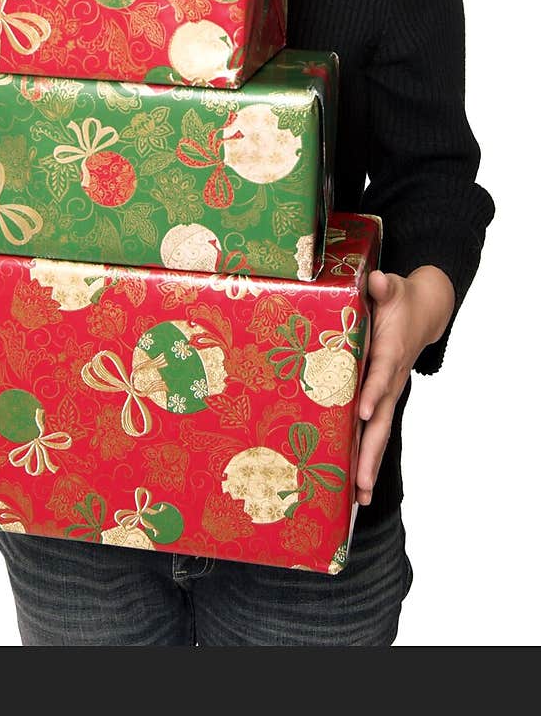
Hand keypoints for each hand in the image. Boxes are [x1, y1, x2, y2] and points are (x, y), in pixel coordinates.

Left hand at [356, 266, 454, 506]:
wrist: (423, 311)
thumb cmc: (399, 299)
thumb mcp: (392, 288)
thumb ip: (382, 287)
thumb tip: (377, 281)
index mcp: (389, 353)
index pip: (380, 375)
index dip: (372, 393)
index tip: (362, 412)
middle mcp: (390, 379)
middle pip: (381, 419)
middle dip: (371, 451)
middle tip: (361, 484)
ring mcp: (388, 392)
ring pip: (379, 433)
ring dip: (369, 464)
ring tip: (360, 498)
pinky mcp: (382, 399)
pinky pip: (374, 430)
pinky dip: (366, 456)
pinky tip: (356, 485)